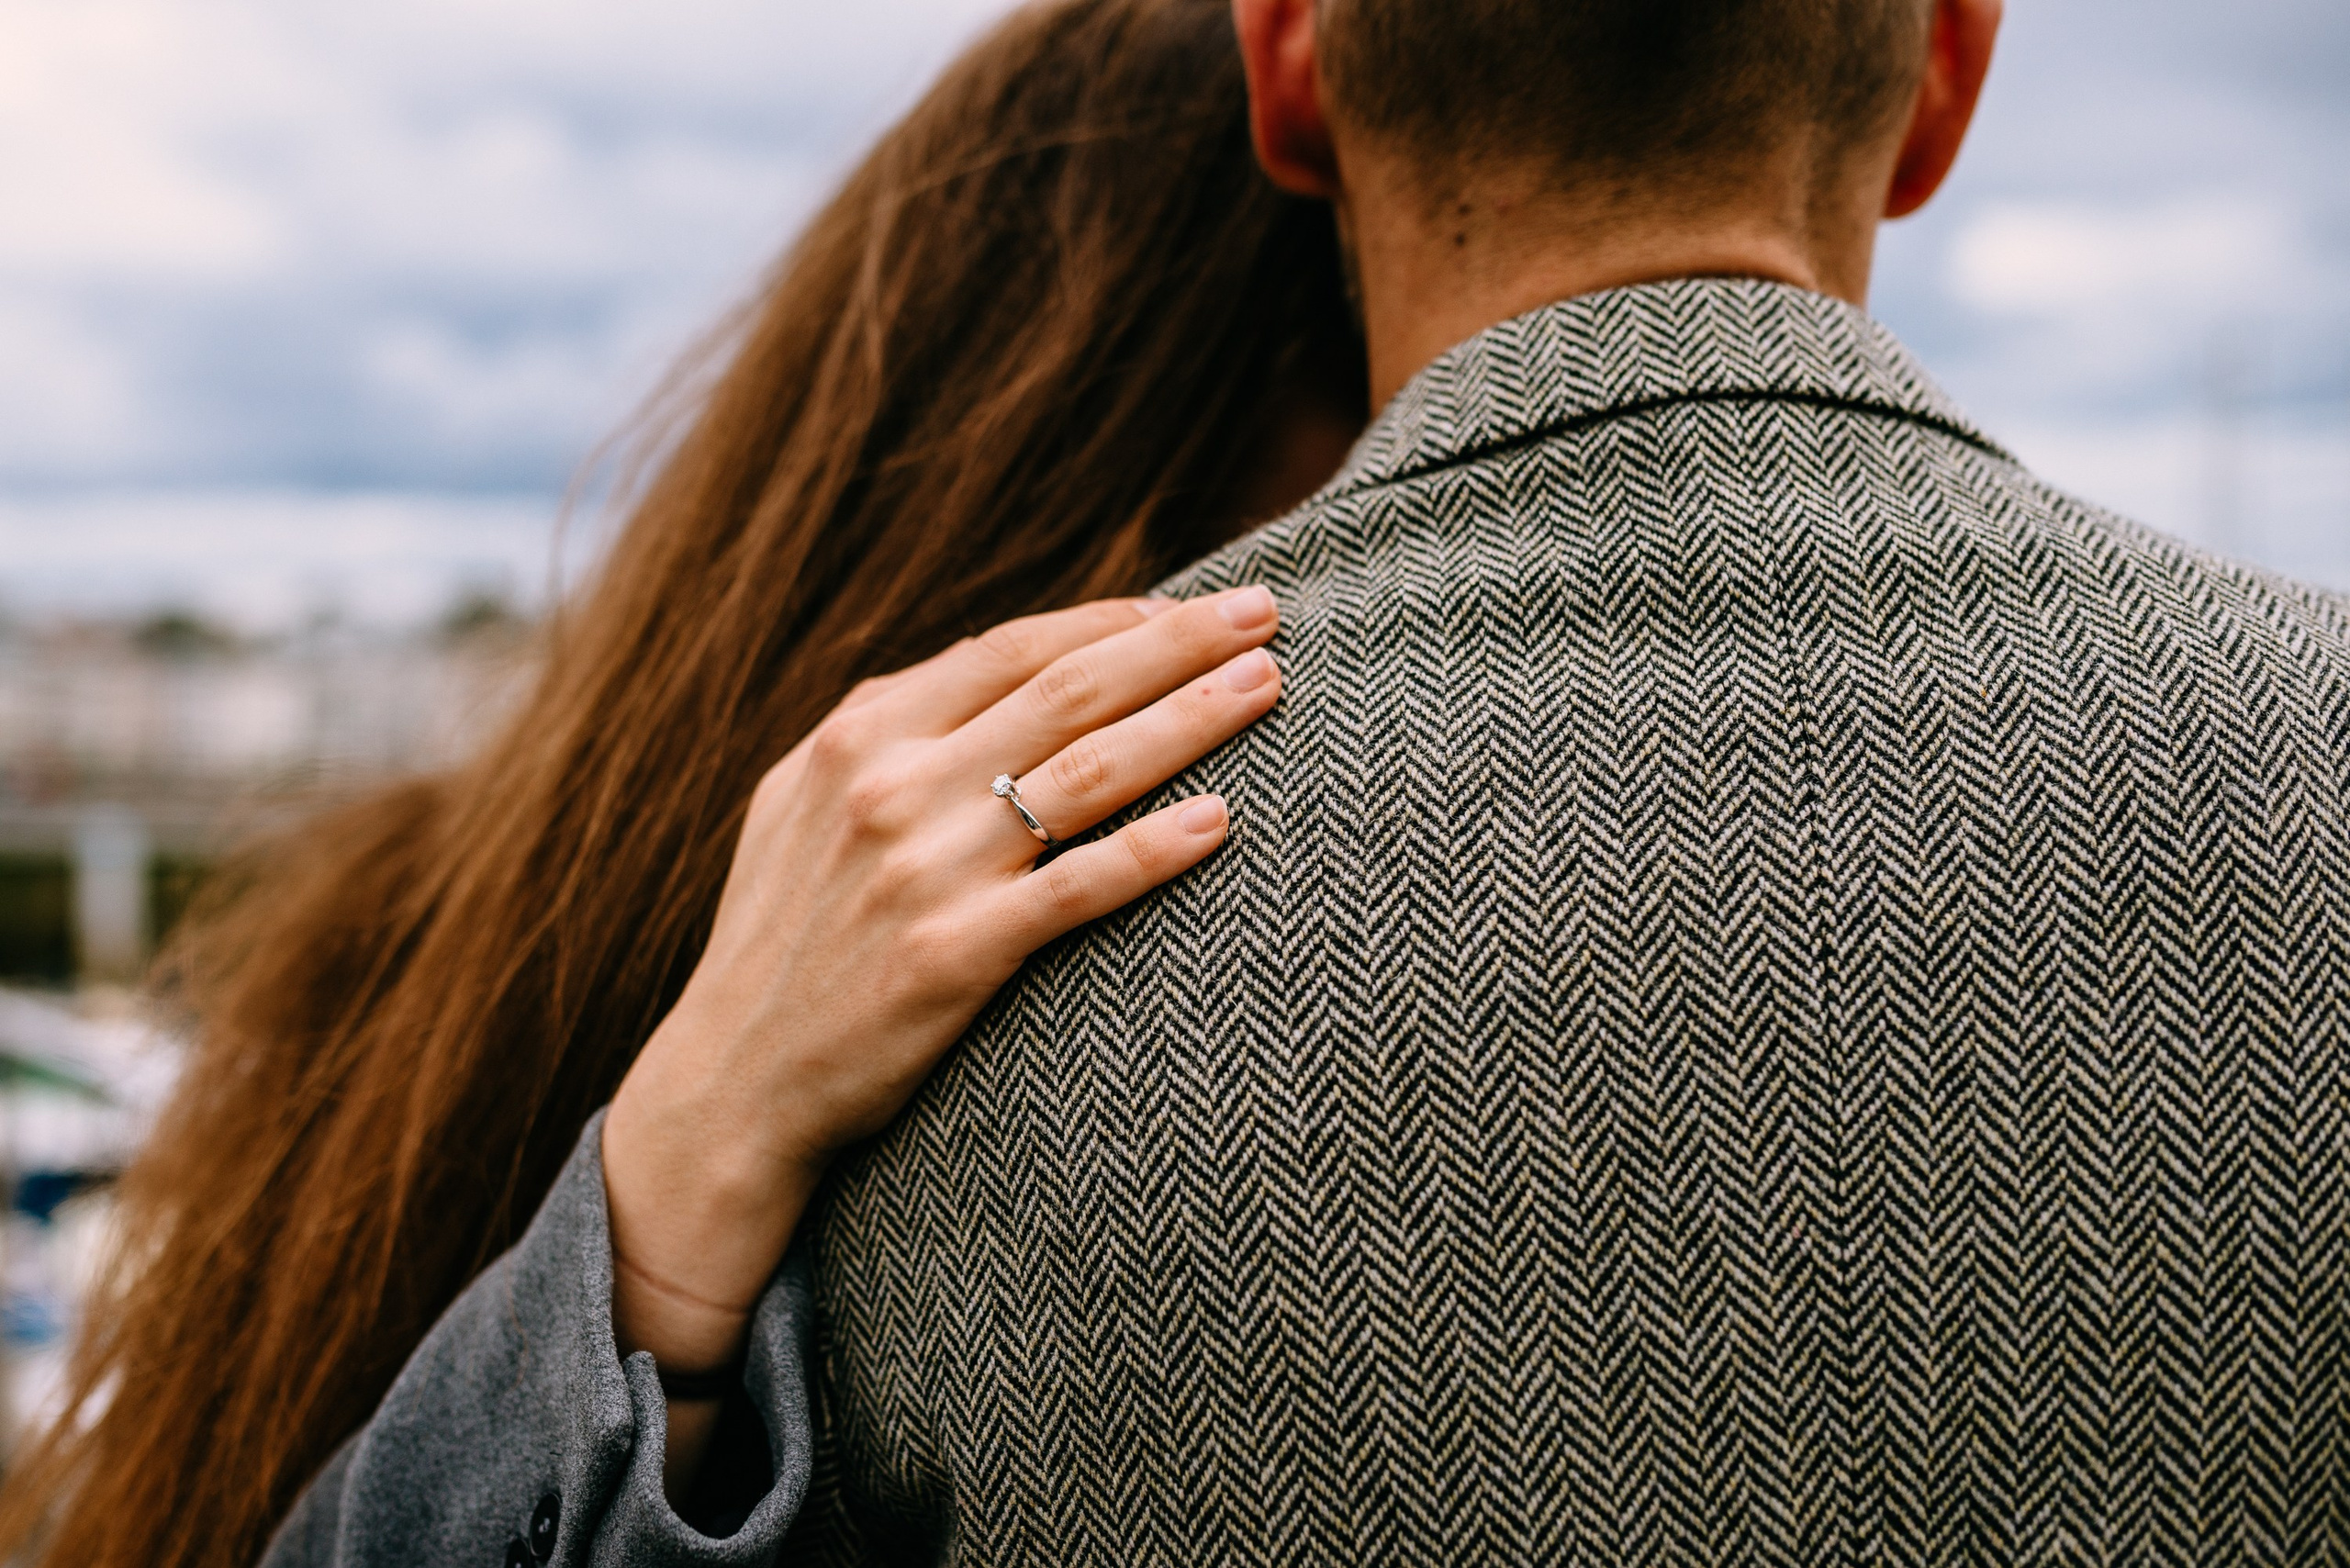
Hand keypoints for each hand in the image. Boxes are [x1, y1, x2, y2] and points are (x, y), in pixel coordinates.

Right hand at [600, 587, 1281, 1450]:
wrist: (731, 1087)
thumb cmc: (786, 940)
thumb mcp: (804, 806)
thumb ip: (891, 733)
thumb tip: (998, 672)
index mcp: (858, 734)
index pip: (1011, 650)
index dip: (1110, 621)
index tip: (1189, 609)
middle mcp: (890, 785)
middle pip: (1068, 690)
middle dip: (1178, 644)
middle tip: (1267, 611)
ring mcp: (922, 869)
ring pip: (1088, 772)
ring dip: (1190, 720)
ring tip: (1264, 685)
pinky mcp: (951, 956)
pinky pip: (1077, 888)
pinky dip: (1152, 850)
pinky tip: (1218, 822)